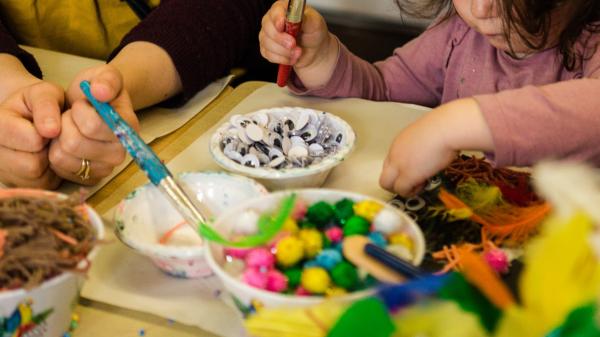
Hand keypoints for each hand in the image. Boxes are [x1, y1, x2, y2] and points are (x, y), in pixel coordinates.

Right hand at [0, 80, 62, 188]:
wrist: (30, 116)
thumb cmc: (39, 104)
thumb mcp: (43, 93)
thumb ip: (46, 106)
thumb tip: (50, 130)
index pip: (32, 140)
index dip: (48, 133)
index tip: (51, 125)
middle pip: (32, 165)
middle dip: (49, 152)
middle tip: (51, 139)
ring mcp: (2, 172)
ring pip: (37, 180)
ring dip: (50, 165)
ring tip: (47, 148)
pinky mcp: (15, 185)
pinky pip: (41, 187)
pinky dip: (49, 175)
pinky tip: (46, 159)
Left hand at [49, 64, 138, 184]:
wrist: (92, 108)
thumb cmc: (97, 92)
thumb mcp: (104, 75)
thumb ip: (106, 79)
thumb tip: (100, 92)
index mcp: (128, 127)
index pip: (93, 126)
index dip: (79, 111)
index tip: (81, 103)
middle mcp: (120, 152)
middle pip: (74, 143)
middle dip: (65, 124)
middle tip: (71, 116)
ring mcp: (105, 168)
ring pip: (63, 156)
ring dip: (58, 138)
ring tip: (68, 128)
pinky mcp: (89, 179)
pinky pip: (59, 169)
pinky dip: (55, 152)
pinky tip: (64, 142)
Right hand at [259, 0, 336, 86]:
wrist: (314, 51)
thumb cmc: (314, 33)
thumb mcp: (315, 24)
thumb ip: (307, 19)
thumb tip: (298, 16)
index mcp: (284, 9)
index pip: (275, 11)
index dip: (277, 19)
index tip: (282, 26)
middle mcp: (273, 20)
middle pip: (267, 28)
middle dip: (281, 39)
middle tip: (294, 44)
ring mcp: (268, 35)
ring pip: (267, 43)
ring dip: (284, 51)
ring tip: (298, 52)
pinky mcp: (267, 49)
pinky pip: (268, 55)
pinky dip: (282, 59)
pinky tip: (292, 58)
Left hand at [379, 99, 493, 195]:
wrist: (446, 129)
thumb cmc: (443, 128)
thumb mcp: (426, 136)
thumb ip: (420, 146)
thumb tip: (428, 151)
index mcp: (398, 144)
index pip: (389, 162)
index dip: (399, 171)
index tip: (413, 171)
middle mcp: (394, 154)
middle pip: (383, 176)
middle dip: (395, 184)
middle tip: (411, 183)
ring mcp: (399, 165)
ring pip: (386, 185)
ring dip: (402, 189)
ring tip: (419, 184)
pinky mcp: (408, 175)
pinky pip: (402, 190)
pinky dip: (411, 191)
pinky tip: (423, 184)